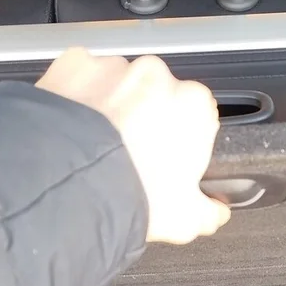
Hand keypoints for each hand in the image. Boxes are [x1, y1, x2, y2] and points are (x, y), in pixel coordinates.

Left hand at [36, 48, 229, 244]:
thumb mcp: (185, 220)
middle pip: (157, 96)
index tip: (168, 162)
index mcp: (194, 106)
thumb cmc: (131, 194)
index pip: (198, 117)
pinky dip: (78, 98)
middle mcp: (158, 77)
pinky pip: (81, 79)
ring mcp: (115, 67)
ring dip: (111, 108)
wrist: (69, 183)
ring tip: (96, 148)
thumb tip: (215, 212)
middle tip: (129, 159)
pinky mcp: (75, 65)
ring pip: (118, 86)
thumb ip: (210, 213)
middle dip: (146, 120)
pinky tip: (73, 130)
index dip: (182, 142)